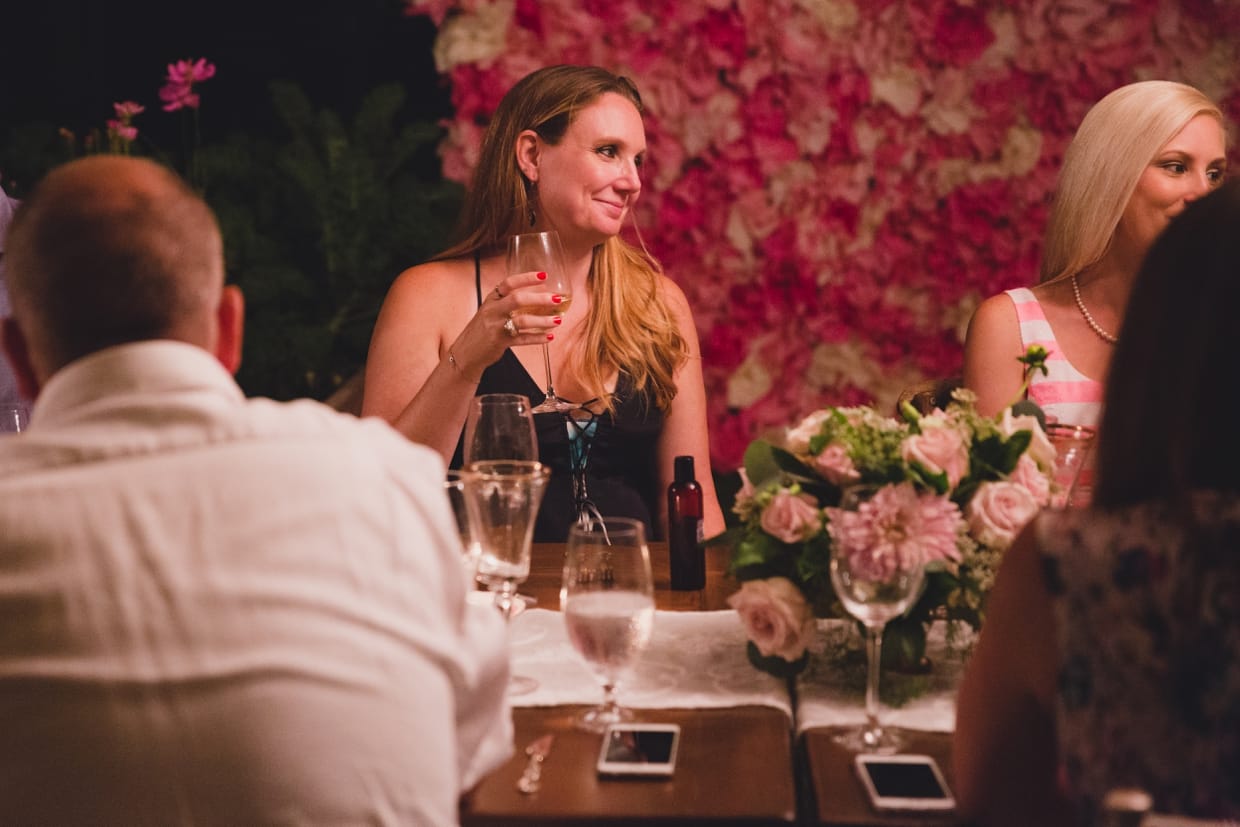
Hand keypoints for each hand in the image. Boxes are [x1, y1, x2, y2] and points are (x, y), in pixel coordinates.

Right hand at [448, 269, 563, 378]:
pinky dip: (537, 338)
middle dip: (540, 299)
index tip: (544, 275)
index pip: (509, 283)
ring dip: (543, 320)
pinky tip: (549, 337)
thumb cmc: (482, 330)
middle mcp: (493, 311)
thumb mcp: (490, 311)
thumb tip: (538, 297)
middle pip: (518, 300)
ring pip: (523, 321)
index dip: (527, 278)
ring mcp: (496, 327)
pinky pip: (523, 339)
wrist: (466, 352)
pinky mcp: (500, 342)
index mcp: (492, 299)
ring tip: (558, 320)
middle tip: (556, 299)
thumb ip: (507, 303)